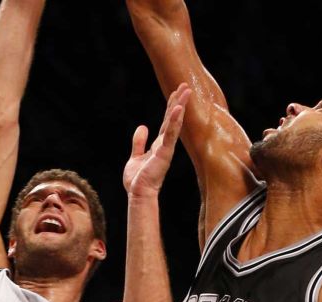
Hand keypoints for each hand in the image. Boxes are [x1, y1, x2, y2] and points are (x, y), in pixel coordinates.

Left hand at [123, 83, 191, 197]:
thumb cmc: (137, 181)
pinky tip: (178, 109)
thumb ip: (139, 142)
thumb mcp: (135, 157)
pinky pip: (170, 134)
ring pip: (175, 123)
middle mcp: (165, 145)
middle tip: (186, 86)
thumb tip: (142, 127)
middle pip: (174, 119)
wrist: (138, 194)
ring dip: (180, 106)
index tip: (176, 93)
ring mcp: (166, 148)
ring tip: (186, 91)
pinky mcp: (164, 153)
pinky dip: (175, 121)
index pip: (168, 122)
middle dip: (179, 102)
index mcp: (159, 145)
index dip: (172, 107)